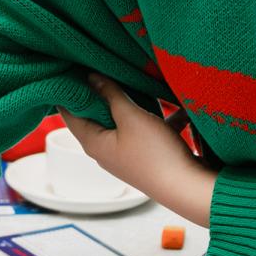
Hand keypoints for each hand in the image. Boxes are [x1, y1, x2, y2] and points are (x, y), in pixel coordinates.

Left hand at [60, 74, 215, 224]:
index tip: (70, 69)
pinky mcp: (147, 156)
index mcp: (93, 142)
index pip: (69, 113)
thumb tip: (91, 78)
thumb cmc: (155, 154)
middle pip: (96, 116)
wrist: (187, 188)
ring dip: (130, 104)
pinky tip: (175, 106)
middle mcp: (106, 151)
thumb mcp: (131, 117)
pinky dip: (158, 118)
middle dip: (100, 93)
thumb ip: (110, 94)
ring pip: (123, 122)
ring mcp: (126, 154)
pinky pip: (147, 131)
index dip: (68, 92)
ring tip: (133, 78)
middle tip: (101, 67)